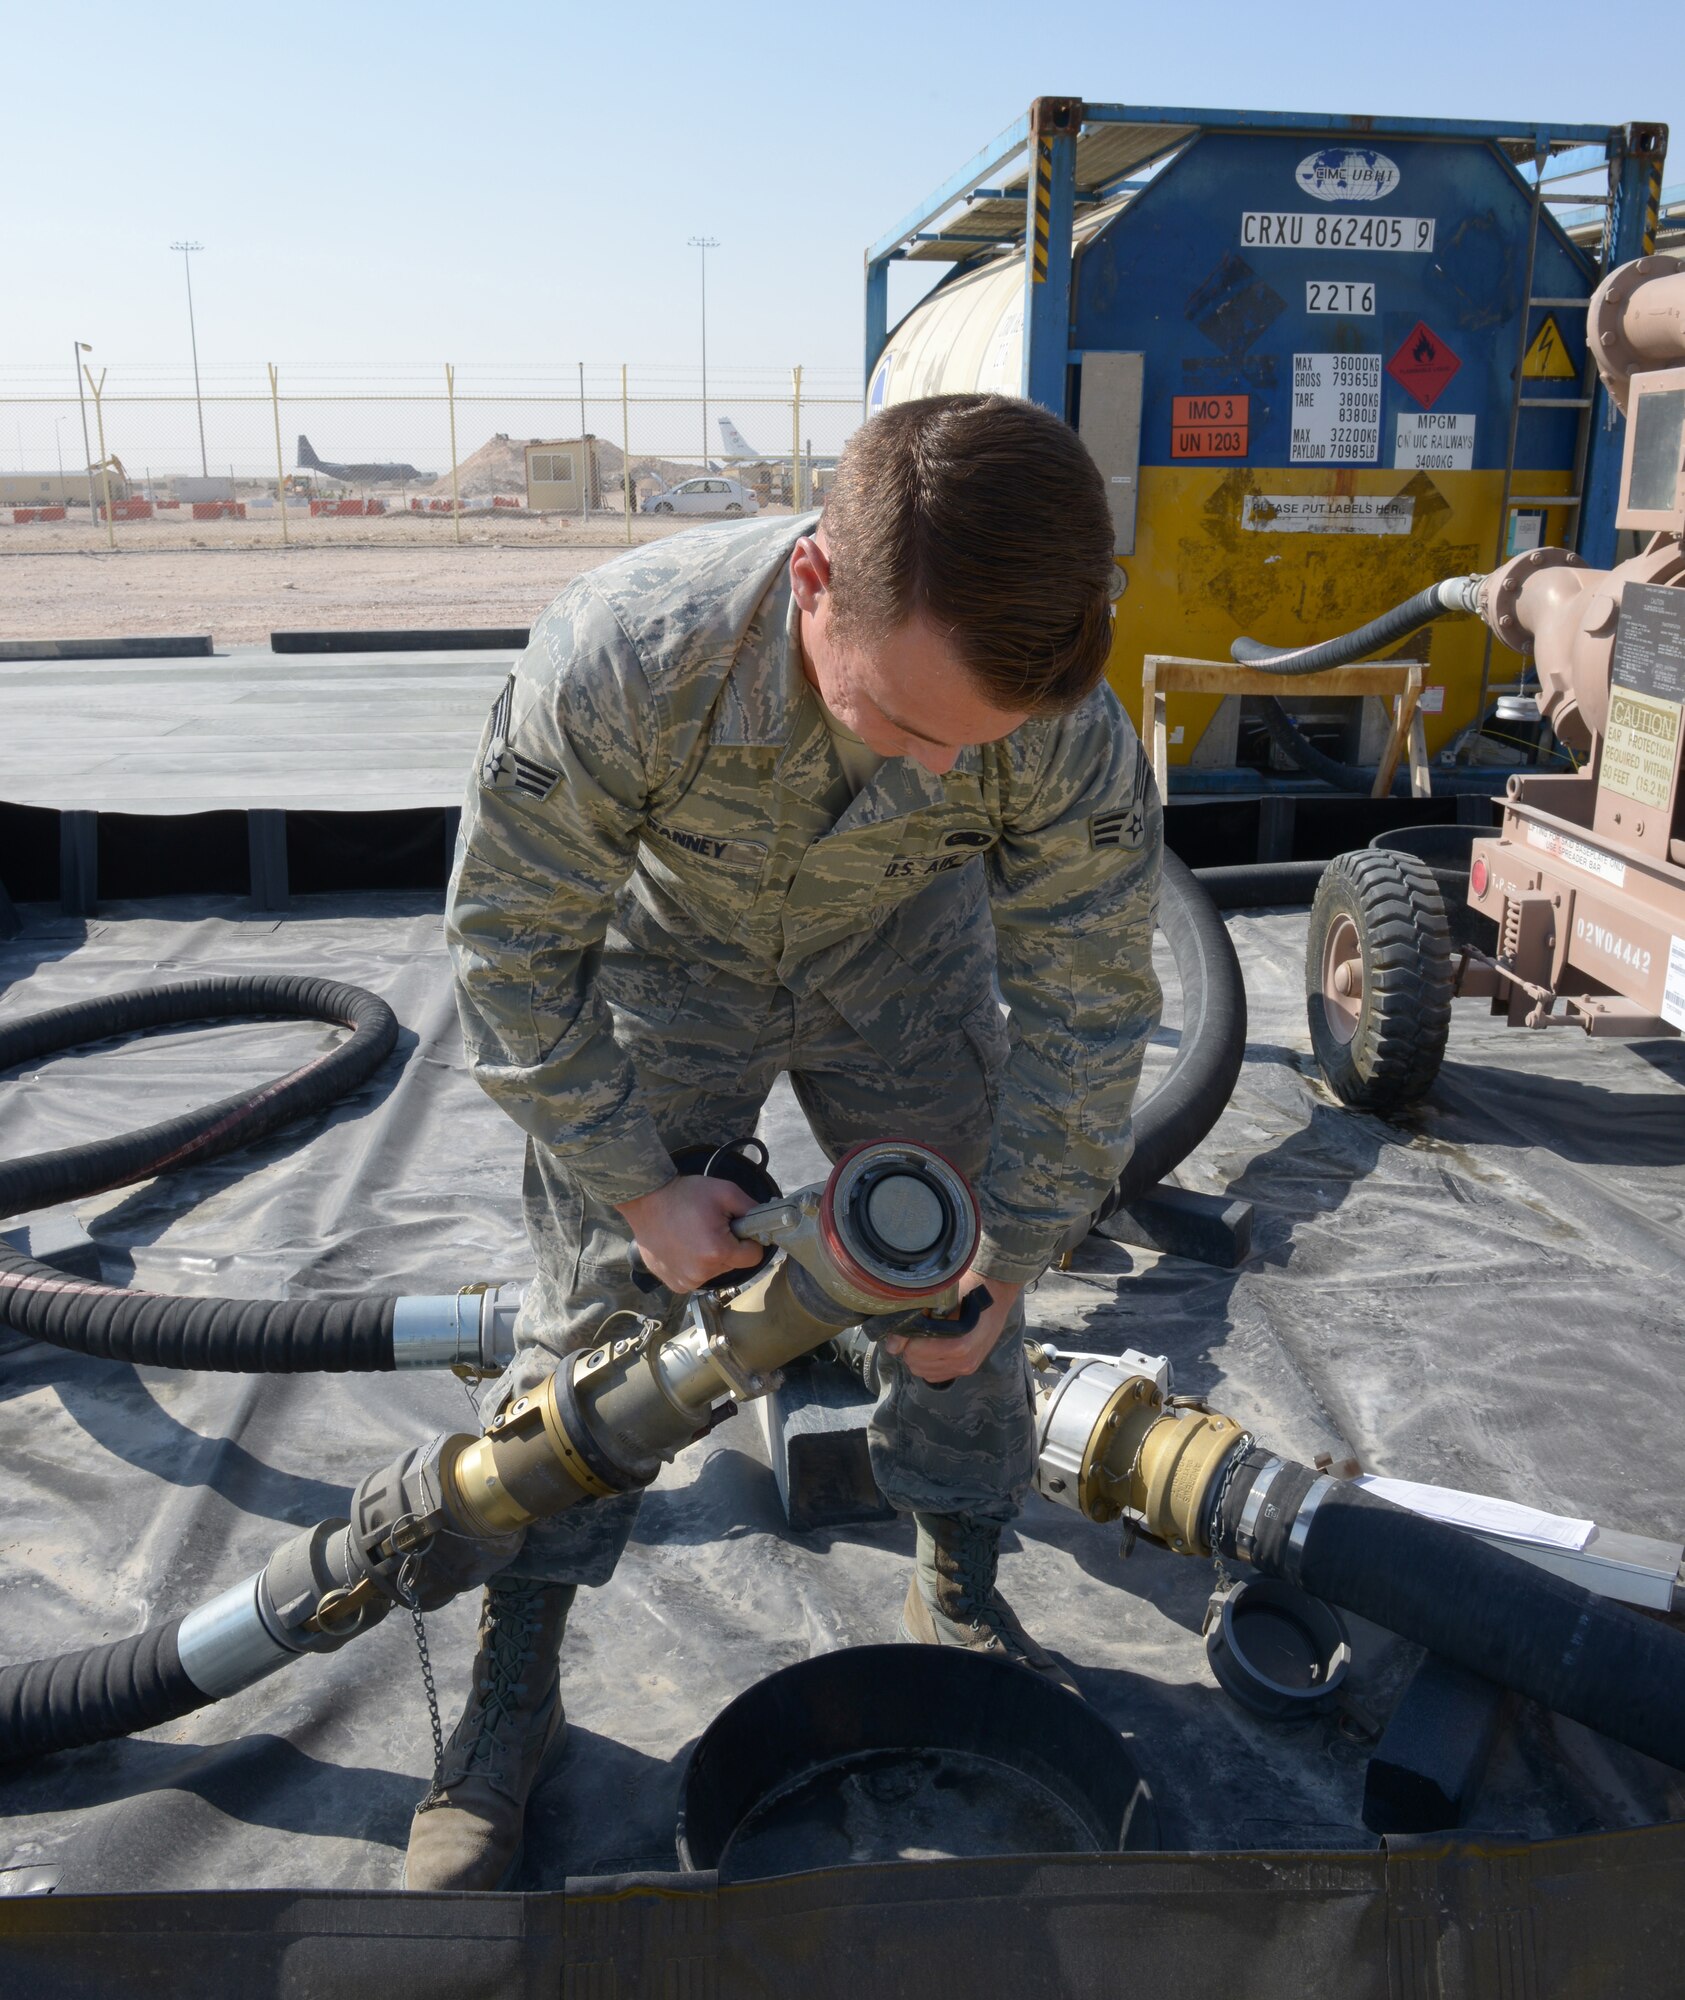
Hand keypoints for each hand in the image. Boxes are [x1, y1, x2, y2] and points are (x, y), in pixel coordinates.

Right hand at [616, 1175, 763, 1293]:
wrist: (645, 1201)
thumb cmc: (684, 1195)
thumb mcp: (725, 1192)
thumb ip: (752, 1209)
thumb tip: (768, 1222)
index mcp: (718, 1252)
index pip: (754, 1257)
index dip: (749, 1241)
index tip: (736, 1228)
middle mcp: (703, 1273)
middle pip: (733, 1264)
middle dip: (728, 1247)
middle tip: (710, 1226)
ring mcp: (686, 1281)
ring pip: (715, 1272)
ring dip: (710, 1257)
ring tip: (693, 1235)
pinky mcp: (674, 1283)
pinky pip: (696, 1277)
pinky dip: (694, 1265)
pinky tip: (683, 1247)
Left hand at [882, 1272, 1020, 1383]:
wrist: (996, 1293)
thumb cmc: (969, 1289)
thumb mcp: (942, 1298)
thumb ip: (916, 1320)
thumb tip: (891, 1344)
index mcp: (959, 1345)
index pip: (915, 1352)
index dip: (905, 1337)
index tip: (907, 1324)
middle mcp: (963, 1362)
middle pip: (916, 1365)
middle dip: (910, 1348)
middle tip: (915, 1329)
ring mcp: (966, 1367)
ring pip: (924, 1373)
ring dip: (918, 1357)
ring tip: (924, 1337)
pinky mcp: (968, 1369)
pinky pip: (936, 1376)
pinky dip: (928, 1364)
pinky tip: (932, 1346)